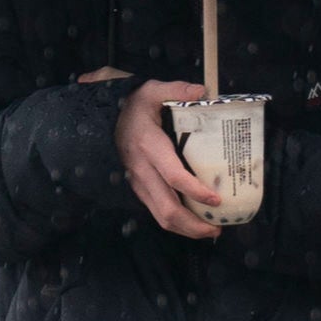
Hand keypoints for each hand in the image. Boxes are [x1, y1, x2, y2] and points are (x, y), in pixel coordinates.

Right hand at [116, 79, 224, 237]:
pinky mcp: (138, 188)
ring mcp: (138, 183)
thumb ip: (175, 90)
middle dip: (193, 225)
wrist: (103, 117)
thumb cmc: (132, 105)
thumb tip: (203, 90)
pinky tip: (194, 221)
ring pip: (160, 216)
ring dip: (186, 229)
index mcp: (149, 146)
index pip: (173, 176)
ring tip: (210, 230)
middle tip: (217, 229)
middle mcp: (142, 170)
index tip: (216, 199)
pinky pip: (156, 212)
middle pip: (167, 208)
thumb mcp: (151, 90)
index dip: (195, 191)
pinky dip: (177, 222)